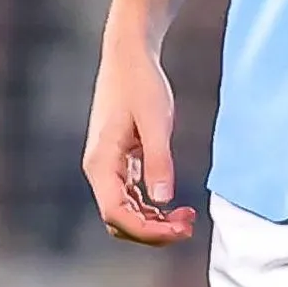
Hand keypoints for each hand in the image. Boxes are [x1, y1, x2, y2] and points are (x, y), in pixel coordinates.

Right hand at [82, 36, 197, 245]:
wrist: (129, 55)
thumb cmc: (140, 82)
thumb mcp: (155, 120)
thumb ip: (159, 160)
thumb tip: (163, 200)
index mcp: (101, 162)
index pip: (116, 214)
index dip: (146, 230)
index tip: (178, 230)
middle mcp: (99, 169)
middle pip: (119, 220)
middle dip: (152, 231)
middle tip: (188, 226)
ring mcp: (108, 166)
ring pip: (125, 211)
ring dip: (153, 221)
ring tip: (186, 218)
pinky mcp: (119, 160)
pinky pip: (130, 196)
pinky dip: (150, 206)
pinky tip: (173, 205)